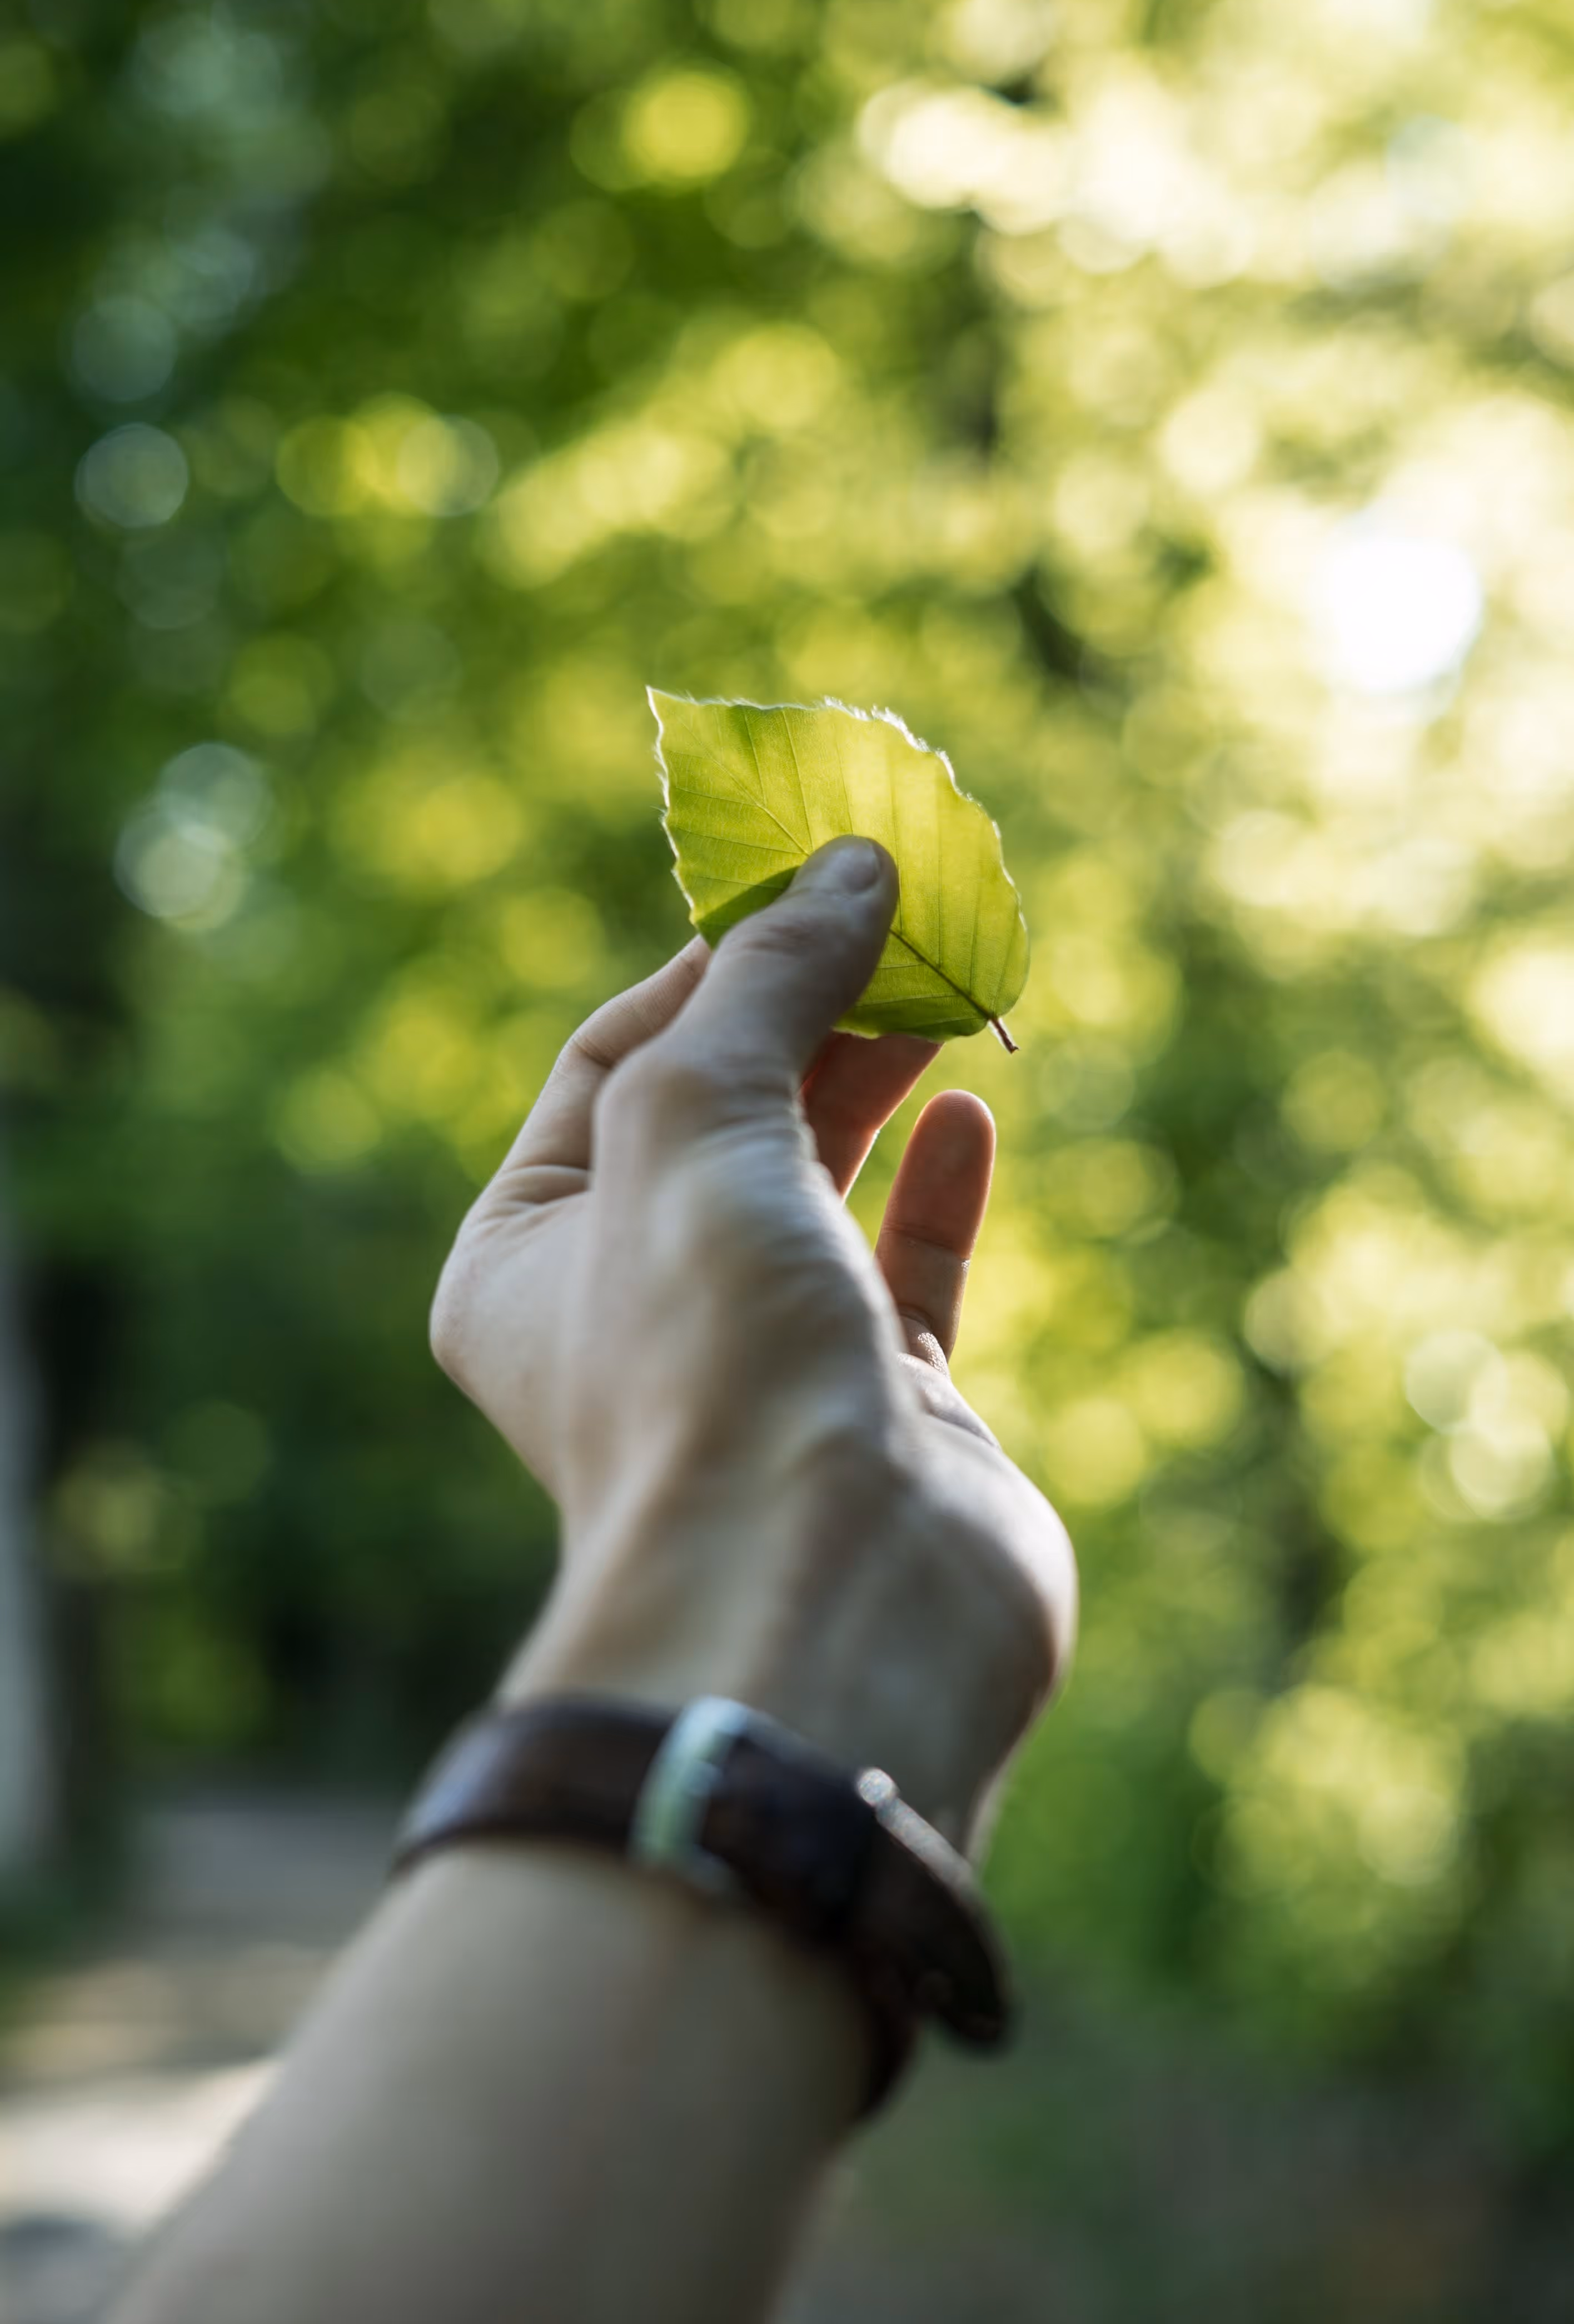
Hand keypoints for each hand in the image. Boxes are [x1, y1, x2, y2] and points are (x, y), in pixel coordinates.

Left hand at [430, 839, 1075, 1850]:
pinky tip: (972, 1112)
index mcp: (523, 1256)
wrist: (828, 1591)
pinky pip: (907, 1270)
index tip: (806, 885)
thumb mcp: (696, 1115)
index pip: (607, 1060)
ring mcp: (762, 1360)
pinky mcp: (883, 1407)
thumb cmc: (708, 1351)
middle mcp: (631, 1311)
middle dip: (805, 1009)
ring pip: (820, 1183)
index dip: (707, 963)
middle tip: (899, 920)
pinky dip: (936, 1185)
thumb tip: (853, 864)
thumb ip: (769, 978)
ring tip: (944, 987)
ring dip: (875, 1080)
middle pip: (723, 1113)